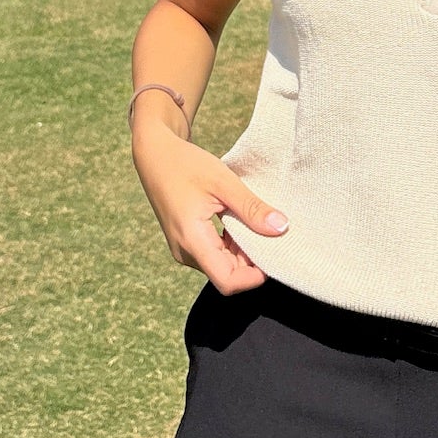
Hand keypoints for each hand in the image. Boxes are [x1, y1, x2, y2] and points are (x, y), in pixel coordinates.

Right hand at [131, 117, 289, 294]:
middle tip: (273, 235)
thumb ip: (251, 208)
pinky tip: (241, 222)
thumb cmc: (186, 164)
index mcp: (192, 240)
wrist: (155, 155)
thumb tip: (281, 228)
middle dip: (253, 261)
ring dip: (243, 251)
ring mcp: (184, 248)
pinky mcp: (187, 242)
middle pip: (227, 274)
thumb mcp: (223, 182)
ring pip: (222, 265)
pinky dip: (232, 243)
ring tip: (258, 223)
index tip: (275, 253)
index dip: (254, 276)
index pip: (227, 282)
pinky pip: (214, 254)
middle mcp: (185, 252)